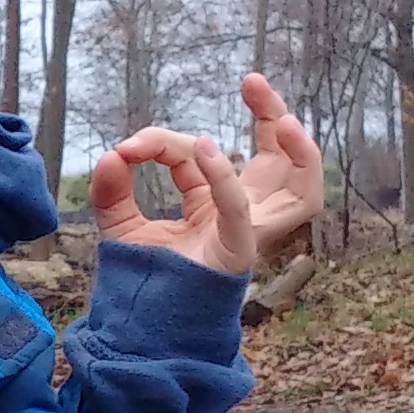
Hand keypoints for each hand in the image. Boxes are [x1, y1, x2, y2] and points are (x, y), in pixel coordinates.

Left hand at [90, 73, 325, 278]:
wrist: (139, 331)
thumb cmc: (143, 282)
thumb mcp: (121, 228)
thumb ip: (113, 193)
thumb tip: (111, 155)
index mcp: (215, 205)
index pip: (197, 157)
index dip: (161, 143)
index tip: (127, 146)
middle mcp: (240, 216)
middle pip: (278, 161)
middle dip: (274, 115)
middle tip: (253, 80)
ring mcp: (245, 235)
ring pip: (302, 192)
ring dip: (301, 153)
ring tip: (280, 117)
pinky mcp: (236, 253)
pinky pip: (241, 210)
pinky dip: (224, 177)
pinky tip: (202, 148)